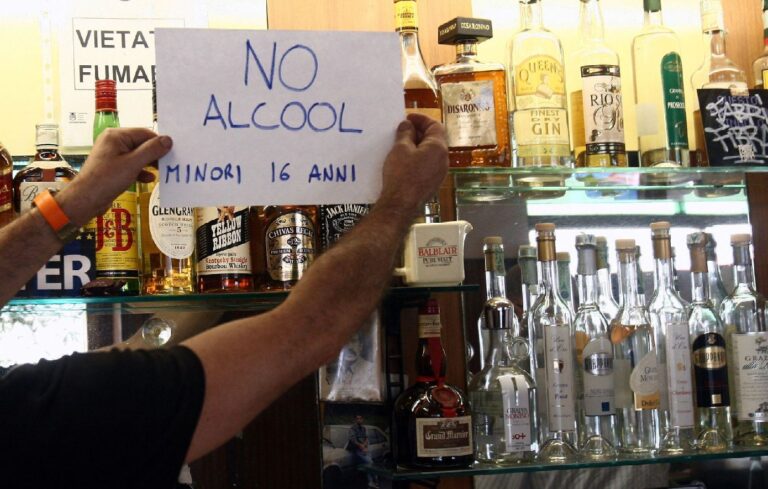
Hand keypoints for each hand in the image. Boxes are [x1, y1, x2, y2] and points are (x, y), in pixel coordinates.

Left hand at [56, 128, 172, 225]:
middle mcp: (114, 142)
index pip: (145, 133)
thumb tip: (168, 140)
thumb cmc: (107, 179)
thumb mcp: (133, 164)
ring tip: (161, 172)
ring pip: (137, 155)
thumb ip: (152, 151)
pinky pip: (131, 165)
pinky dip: (140, 171)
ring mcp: (113, 155)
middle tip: (169, 164)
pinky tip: (148, 178)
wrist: (86, 199)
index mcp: (116, 136)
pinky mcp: (113, 167)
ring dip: (149, 164)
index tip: (173, 153)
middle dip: (155, 154)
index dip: (159, 143)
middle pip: (141, 144)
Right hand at [377, 113, 447, 218]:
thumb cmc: (401, 174)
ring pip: (432, 152)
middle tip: (404, 130)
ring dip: (419, 145)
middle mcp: (444, 159)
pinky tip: (406, 159)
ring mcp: (440, 173)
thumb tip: (408, 125)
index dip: (421, 119)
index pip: (435, 126)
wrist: (400, 204)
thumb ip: (406, 133)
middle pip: (435, 139)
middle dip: (420, 132)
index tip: (408, 118)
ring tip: (403, 144)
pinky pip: (429, 164)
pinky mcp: (433, 183)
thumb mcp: (400, 149)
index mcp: (438, 148)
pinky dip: (420, 157)